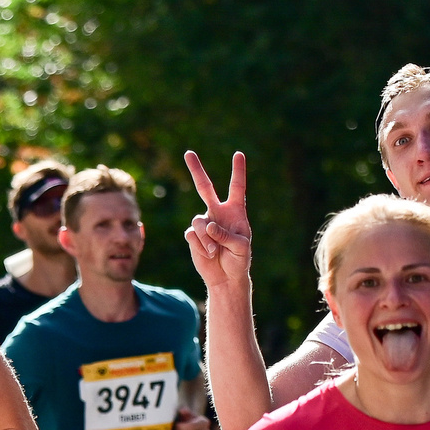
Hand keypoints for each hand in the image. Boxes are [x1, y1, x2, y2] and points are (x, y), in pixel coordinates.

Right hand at [181, 150, 253, 299]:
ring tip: (214, 251)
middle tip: (188, 153)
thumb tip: (207, 224)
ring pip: (198, 221)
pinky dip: (200, 245)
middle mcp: (217, 212)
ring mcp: (203, 223)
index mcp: (235, 211)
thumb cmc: (239, 260)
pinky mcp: (192, 236)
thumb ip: (226, 234)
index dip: (238, 171)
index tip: (238, 154)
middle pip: (204, 187)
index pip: (237, 187)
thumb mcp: (241, 247)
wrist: (225, 277)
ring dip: (206, 238)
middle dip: (196, 170)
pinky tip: (208, 254)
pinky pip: (192, 235)